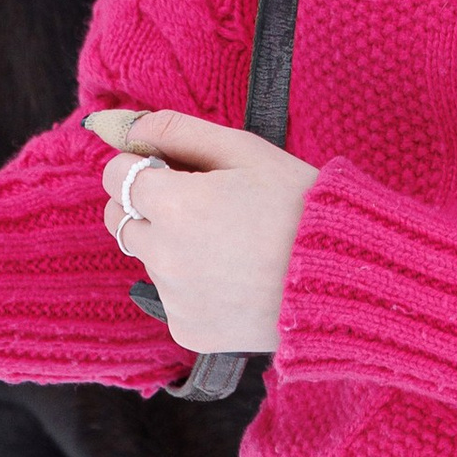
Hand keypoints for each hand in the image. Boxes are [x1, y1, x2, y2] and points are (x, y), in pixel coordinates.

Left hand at [86, 107, 318, 355]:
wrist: (342, 278)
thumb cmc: (298, 204)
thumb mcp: (245, 151)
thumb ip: (178, 131)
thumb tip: (126, 124)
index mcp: (174, 204)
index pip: (115, 176)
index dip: (139, 165)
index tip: (169, 167)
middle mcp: (164, 255)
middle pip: (120, 219)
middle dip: (145, 205)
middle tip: (198, 204)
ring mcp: (173, 298)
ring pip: (147, 258)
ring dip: (169, 245)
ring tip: (226, 243)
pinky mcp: (188, 331)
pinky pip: (171, 298)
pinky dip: (190, 286)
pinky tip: (232, 277)